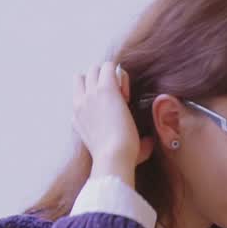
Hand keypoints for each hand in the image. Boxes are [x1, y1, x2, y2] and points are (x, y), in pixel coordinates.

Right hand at [73, 62, 153, 179]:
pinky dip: (122, 76)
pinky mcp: (105, 89)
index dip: (97, 93)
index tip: (114, 108)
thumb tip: (149, 141)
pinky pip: (111, 67)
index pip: (80, 93)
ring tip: (124, 96)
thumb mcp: (116, 150)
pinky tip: (128, 94)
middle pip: (86, 76)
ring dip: (111, 76)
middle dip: (103, 80)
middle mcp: (80, 104)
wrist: (114, 158)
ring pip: (96, 68)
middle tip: (120, 99)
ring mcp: (90, 95)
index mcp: (78, 118)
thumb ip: (130, 143)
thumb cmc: (119, 160)